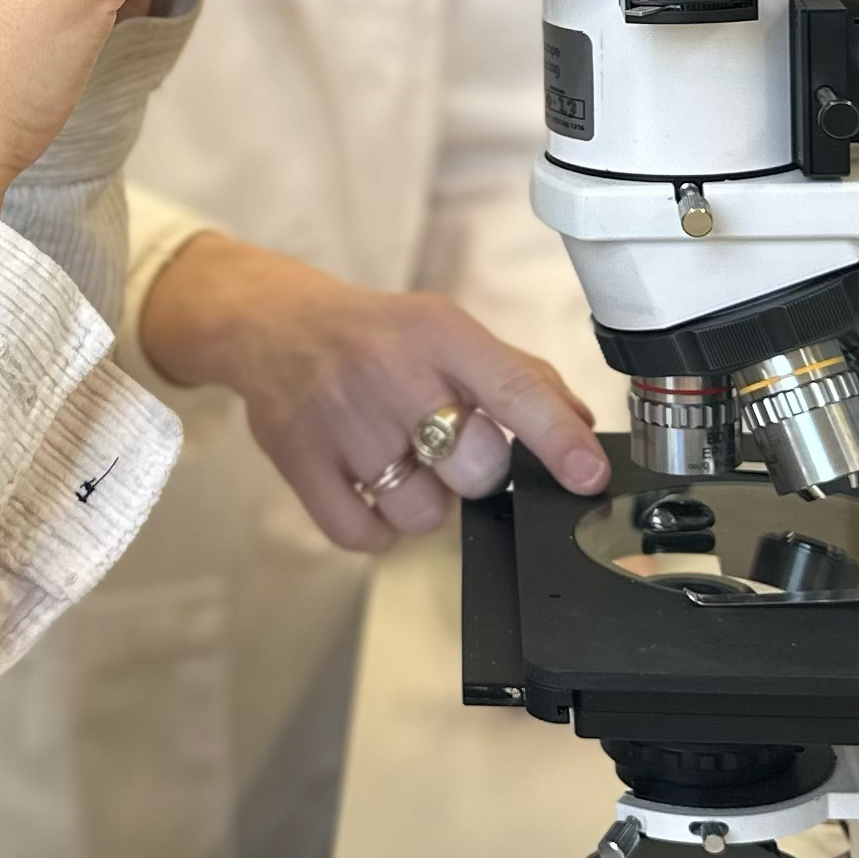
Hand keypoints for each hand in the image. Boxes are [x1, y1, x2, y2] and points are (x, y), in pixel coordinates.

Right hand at [137, 234, 609, 551]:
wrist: (270, 322)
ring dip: (422, 501)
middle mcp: (390, 370)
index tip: (587, 476)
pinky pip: (363, 535)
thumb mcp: (446, 330)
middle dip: (472, 472)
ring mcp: (340, 417)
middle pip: (473, 470)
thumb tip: (580, 428)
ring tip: (400, 461)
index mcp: (438, 333)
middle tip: (446, 447)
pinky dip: (376, 527)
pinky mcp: (299, 459)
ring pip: (421, 513)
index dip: (558, 439)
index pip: (513, 388)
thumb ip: (516, 376)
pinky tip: (370, 486)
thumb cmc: (374, 334)